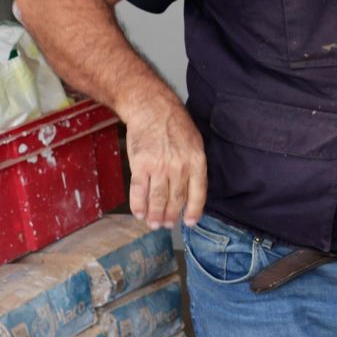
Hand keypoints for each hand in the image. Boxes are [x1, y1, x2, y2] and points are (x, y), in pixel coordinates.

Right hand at [124, 95, 206, 229]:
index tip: (189, 223)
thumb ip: (194, 166)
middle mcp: (180, 167)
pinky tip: (140, 213)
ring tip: (154, 224)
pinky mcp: (140, 166)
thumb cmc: (175, 126)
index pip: (198, 193)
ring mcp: (159, 167)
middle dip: (171, 216)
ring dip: (155, 215)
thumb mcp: (195, 144)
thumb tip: (192, 190)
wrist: (152, 110)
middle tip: (167, 226)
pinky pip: (139, 191)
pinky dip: (139, 205)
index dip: (194, 210)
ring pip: (158, 199)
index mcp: (197, 162)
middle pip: (176, 199)